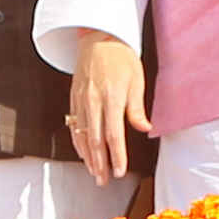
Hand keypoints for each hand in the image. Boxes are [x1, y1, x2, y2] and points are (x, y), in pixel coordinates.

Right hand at [69, 33, 151, 185]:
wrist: (98, 37)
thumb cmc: (122, 58)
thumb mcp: (136, 80)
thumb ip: (137, 108)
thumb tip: (144, 129)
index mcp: (112, 96)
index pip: (113, 134)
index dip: (116, 155)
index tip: (119, 171)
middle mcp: (94, 100)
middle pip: (95, 139)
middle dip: (100, 163)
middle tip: (104, 181)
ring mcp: (81, 100)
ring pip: (81, 135)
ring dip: (87, 157)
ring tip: (94, 173)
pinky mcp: (73, 98)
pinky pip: (74, 125)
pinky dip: (77, 142)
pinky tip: (83, 154)